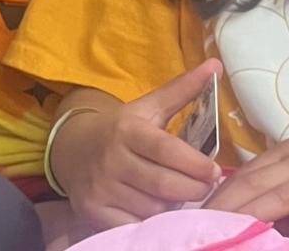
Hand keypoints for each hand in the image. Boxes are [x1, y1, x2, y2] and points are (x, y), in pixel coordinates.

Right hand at [55, 61, 222, 230]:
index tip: (215, 171)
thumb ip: (182, 90)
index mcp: (127, 129)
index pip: (165, 149)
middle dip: (192, 189)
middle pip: (162, 184)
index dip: (194, 164)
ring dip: (172, 206)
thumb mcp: (148, 107)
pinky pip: (133, 225)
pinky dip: (151, 222)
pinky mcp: (93, 210)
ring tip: (180, 195)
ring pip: (151, 208)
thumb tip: (216, 64)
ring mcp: (100, 187)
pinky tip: (158, 211)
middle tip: (206, 187)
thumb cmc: (121, 129)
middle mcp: (111, 158)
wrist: (73, 149)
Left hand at [204, 94, 288, 250]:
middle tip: (197, 231)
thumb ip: (284, 174)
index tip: (190, 214)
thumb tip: (255, 200)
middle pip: (254, 188)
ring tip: (229, 239)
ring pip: (283, 200)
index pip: (243, 176)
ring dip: (254, 220)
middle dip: (223, 211)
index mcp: (288, 153)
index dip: (215, 196)